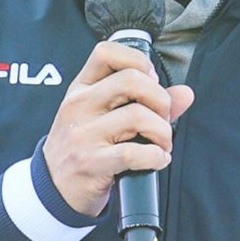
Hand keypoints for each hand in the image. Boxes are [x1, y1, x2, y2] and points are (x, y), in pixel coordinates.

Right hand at [43, 41, 194, 216]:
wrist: (53, 188)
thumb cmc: (83, 148)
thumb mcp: (103, 117)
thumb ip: (146, 101)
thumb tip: (185, 93)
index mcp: (81, 89)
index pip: (106, 52)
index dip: (138, 60)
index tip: (151, 80)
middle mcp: (79, 106)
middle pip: (131, 80)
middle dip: (160, 99)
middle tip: (162, 118)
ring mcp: (84, 134)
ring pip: (138, 116)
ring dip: (162, 132)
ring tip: (161, 143)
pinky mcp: (92, 162)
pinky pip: (135, 153)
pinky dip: (156, 157)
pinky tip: (157, 160)